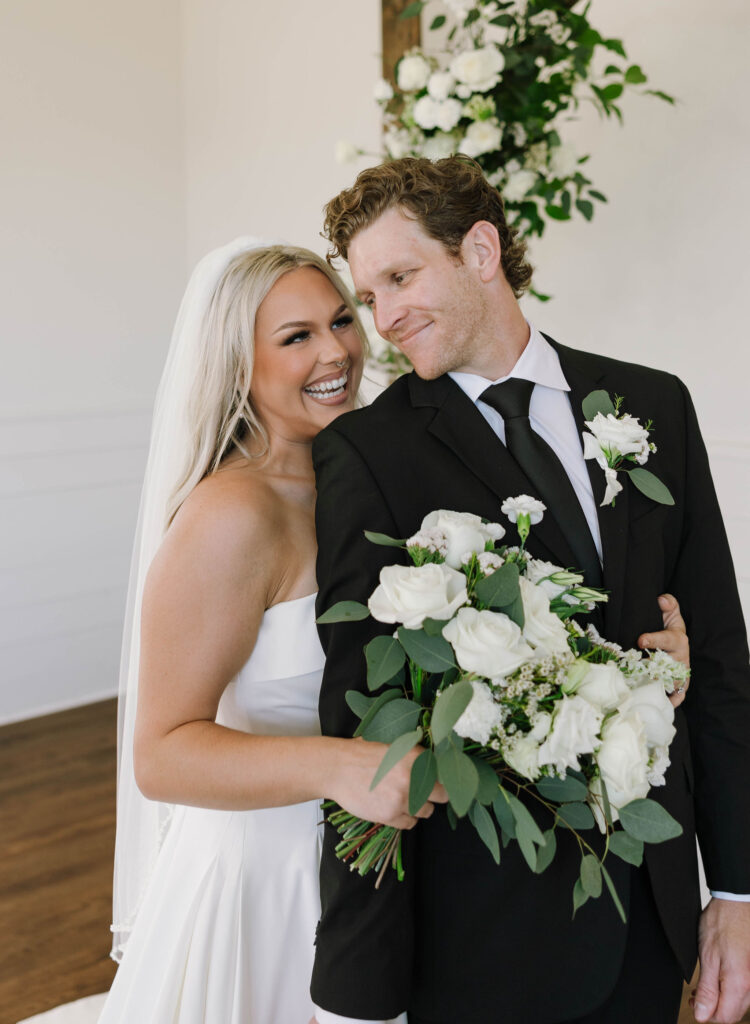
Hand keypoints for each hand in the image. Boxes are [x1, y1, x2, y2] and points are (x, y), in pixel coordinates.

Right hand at [332, 737, 447, 829]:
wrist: (336, 768)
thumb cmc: (361, 754)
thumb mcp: (392, 746)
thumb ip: (414, 755)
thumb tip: (435, 764)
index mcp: (415, 755)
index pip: (444, 773)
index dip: (442, 778)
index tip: (439, 781)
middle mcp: (413, 776)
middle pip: (442, 794)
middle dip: (435, 794)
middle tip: (425, 792)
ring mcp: (402, 797)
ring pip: (427, 810)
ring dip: (419, 807)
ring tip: (402, 798)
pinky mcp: (390, 815)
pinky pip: (410, 823)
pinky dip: (405, 818)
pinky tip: (394, 808)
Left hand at [638, 592, 689, 706]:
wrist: (677, 643)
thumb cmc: (669, 627)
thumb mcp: (670, 613)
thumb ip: (668, 604)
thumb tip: (661, 599)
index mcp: (677, 639)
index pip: (666, 639)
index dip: (654, 640)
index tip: (640, 640)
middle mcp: (681, 657)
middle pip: (668, 665)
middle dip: (652, 668)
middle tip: (636, 671)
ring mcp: (680, 672)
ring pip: (671, 681)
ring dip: (658, 685)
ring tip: (641, 688)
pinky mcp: (679, 684)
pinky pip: (679, 695)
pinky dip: (672, 700)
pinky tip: (663, 704)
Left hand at [691, 898, 749, 1021]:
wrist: (736, 903)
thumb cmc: (721, 924)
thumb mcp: (707, 956)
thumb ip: (707, 988)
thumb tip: (702, 1014)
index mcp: (740, 983)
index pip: (725, 1017)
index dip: (707, 1015)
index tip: (694, 1004)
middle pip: (734, 1013)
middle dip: (713, 1009)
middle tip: (695, 996)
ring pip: (739, 1002)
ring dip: (721, 1000)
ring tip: (703, 988)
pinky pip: (744, 990)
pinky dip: (730, 990)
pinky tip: (717, 980)